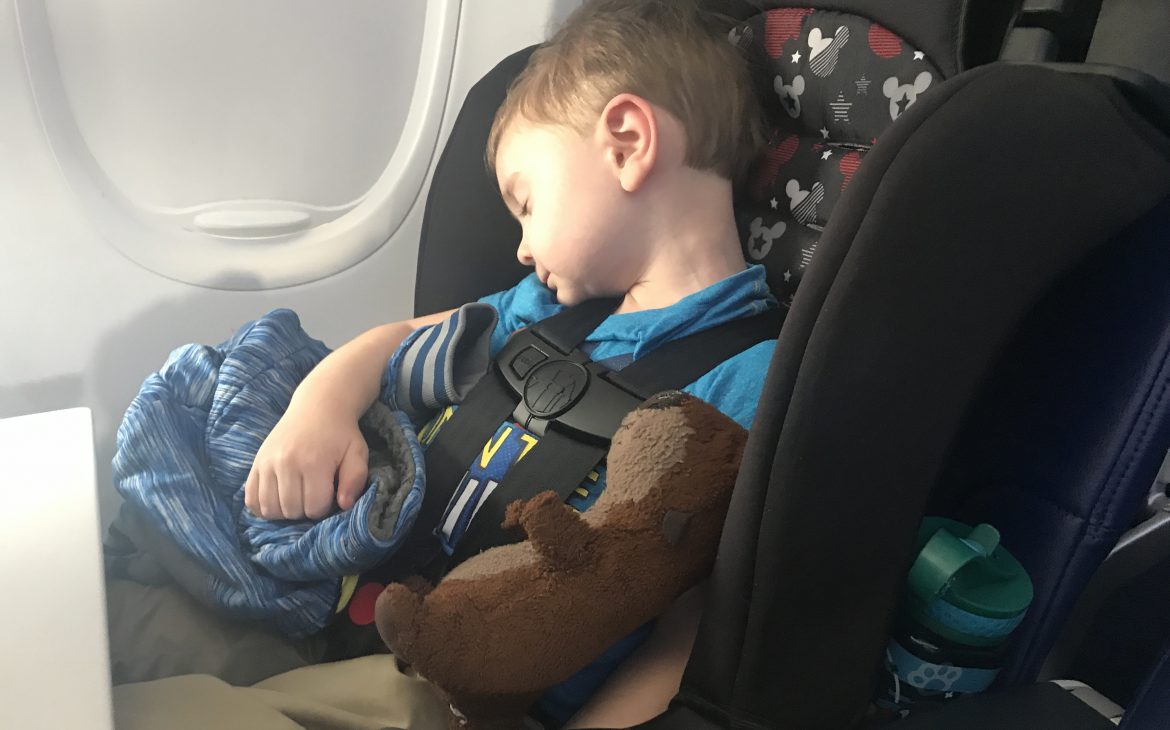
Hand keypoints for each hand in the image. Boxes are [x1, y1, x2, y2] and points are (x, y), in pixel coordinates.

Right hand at [244, 396, 368, 520]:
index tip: (328, 493)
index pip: (315, 508)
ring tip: (298, 497)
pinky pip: (251, 500)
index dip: (325, 507)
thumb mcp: (357, 453)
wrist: (317, 407)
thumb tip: (344, 505)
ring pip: (270, 509)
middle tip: (314, 494)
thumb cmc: (340, 434)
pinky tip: (278, 499)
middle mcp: (286, 463)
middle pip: (292, 511)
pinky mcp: (256, 463)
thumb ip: (355, 479)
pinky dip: (264, 507)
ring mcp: (267, 463)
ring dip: (285, 511)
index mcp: (313, 463)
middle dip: (306, 510)